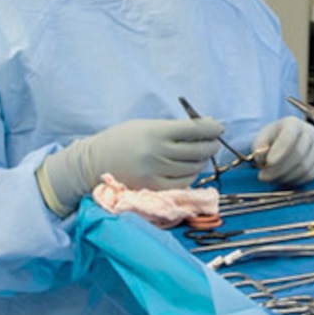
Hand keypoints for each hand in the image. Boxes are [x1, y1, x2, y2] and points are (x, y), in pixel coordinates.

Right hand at [36, 115, 224, 215]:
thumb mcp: (145, 126)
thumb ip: (174, 128)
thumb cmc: (122, 140)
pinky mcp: (154, 188)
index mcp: (155, 132)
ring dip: (202, 160)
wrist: (94, 163)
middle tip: (214, 141)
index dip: (211, 128)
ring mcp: (156, 173)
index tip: (218, 127)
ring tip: (200, 154)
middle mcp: (157, 153)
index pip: (193, 130)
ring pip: (193, 168)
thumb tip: (207, 127)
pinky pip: (184, 182)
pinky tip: (188, 168)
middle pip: (197, 150)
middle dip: (211, 144)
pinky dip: (191, 175)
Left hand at [253, 117, 313, 185]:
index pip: (290, 136)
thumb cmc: (273, 140)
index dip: (280, 151)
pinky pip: (311, 176)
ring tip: (272, 179)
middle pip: (298, 155)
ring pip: (305, 168)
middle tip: (264, 177)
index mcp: (293, 123)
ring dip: (286, 178)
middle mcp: (310, 132)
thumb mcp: (261, 139)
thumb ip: (259, 147)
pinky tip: (284, 180)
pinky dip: (296, 182)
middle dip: (279, 170)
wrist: (287, 142)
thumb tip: (262, 160)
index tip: (268, 163)